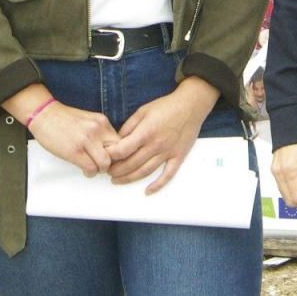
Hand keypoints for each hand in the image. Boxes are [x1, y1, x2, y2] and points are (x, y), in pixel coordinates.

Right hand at [25, 100, 120, 176]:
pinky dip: (90, 173)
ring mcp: (86, 140)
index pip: (122, 141)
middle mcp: (97, 130)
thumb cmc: (64, 120)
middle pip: (117, 153)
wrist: (44, 115)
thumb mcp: (89, 121)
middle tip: (104, 166)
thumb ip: (100, 132)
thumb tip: (110, 149)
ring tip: (94, 169)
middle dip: (113, 163)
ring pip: (105, 163)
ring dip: (100, 170)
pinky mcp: (74, 151)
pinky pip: (90, 168)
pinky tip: (86, 171)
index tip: (112, 158)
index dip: (118, 153)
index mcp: (102, 122)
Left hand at [106, 76, 218, 193]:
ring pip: (145, 172)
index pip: (122, 150)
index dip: (110, 156)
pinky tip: (147, 191)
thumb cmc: (166, 106)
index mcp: (145, 132)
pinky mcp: (178, 156)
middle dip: (116, 170)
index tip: (105, 157)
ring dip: (129, 179)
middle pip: (131, 164)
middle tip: (108, 171)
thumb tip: (117, 141)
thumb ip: (129, 126)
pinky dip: (158, 185)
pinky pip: (168, 175)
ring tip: (118, 180)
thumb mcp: (143, 111)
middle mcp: (156, 145)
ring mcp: (168, 152)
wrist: (191, 105)